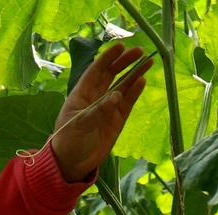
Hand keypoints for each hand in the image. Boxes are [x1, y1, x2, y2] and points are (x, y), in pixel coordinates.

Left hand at [49, 45, 152, 182]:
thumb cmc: (69, 141)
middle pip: (112, 74)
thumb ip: (98, 110)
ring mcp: (108, 108)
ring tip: (148, 62)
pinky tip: (142, 81)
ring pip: (123, 86)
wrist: (73, 163)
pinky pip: (128, 102)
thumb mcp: (79, 124)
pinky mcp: (117, 120)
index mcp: (82, 93)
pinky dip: (135, 92)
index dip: (108, 58)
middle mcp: (96, 97)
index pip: (97, 70)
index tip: (120, 47)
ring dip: (134, 74)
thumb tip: (117, 96)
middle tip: (139, 51)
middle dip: (124, 62)